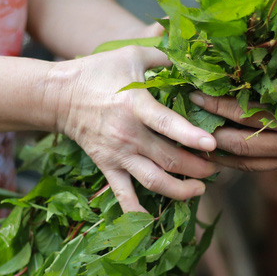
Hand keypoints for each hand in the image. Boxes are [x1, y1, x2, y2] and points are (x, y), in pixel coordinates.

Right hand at [45, 44, 217, 211]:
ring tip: (200, 189)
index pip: (167, 124)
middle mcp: (129, 135)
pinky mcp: (108, 167)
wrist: (59, 95)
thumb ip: (164, 53)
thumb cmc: (99, 71)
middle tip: (217, 167)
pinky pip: (123, 196)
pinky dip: (137, 213)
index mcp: (136, 105)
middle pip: (169, 159)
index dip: (191, 136)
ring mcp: (118, 155)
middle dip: (198, 168)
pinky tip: (153, 223)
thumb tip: (191, 52)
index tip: (213, 144)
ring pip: (153, 181)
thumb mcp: (131, 54)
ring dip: (180, 189)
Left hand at [190, 74, 276, 171]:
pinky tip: (220, 157)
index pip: (244, 110)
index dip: (215, 103)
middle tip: (184, 119)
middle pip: (237, 141)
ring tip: (193, 144)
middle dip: (207, 131)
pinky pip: (259, 170)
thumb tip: (253, 51)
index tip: (194, 93)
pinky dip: (237, 164)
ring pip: (244, 163)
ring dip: (217, 154)